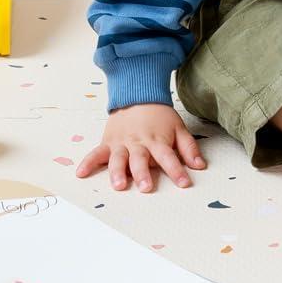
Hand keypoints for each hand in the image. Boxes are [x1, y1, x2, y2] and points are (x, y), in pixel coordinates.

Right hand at [75, 103, 205, 192]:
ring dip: (118, 172)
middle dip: (143, 174)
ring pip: (118, 159)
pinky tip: (81, 173)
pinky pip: (96, 153)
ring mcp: (121, 143)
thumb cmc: (159, 116)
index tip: (184, 183)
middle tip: (146, 187)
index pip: (168, 157)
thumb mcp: (178, 127)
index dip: (176, 170)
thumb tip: (200, 166)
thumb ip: (188, 147)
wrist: (137, 95)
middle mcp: (138, 143)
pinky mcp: (108, 142)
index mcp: (157, 140)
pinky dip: (88, 163)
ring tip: (119, 185)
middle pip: (140, 160)